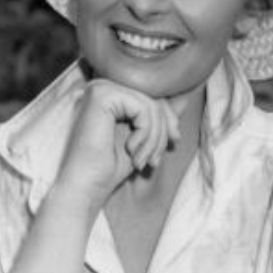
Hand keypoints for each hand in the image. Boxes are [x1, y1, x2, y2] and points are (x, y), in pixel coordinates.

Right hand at [54, 79, 179, 205]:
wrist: (85, 187)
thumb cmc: (109, 168)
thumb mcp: (144, 137)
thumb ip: (159, 116)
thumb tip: (186, 96)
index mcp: (110, 93)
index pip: (153, 95)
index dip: (170, 119)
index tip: (174, 141)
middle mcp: (103, 85)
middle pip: (154, 97)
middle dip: (163, 131)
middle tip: (155, 159)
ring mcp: (100, 88)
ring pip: (151, 104)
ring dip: (155, 138)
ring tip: (144, 160)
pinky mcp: (102, 95)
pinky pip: (143, 108)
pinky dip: (146, 134)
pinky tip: (131, 151)